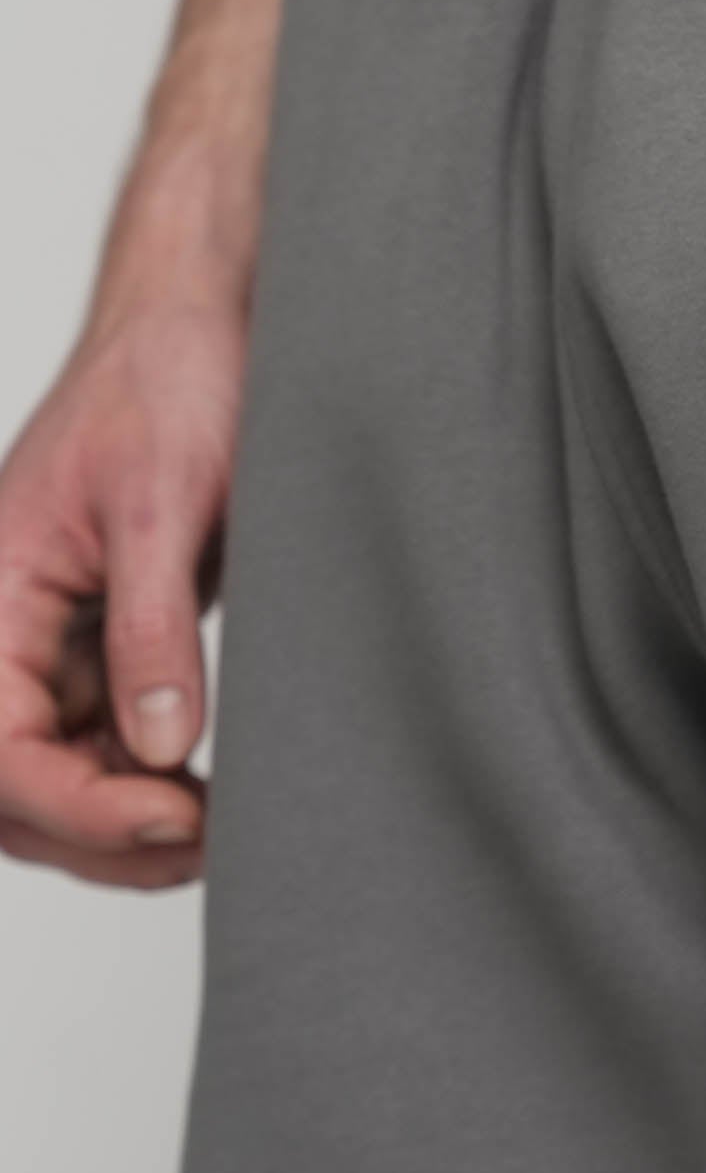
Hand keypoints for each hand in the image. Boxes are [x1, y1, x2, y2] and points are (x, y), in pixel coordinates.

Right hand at [0, 280, 241, 888]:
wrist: (201, 330)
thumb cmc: (168, 382)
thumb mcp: (163, 501)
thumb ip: (152, 627)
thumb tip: (159, 748)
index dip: (79, 806)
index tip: (177, 816)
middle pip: (10, 791)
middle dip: (101, 837)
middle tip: (211, 842)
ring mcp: (41, 651)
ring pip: (51, 787)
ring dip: (123, 830)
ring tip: (219, 832)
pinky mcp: (91, 655)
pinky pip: (96, 754)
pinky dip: (145, 791)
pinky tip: (210, 798)